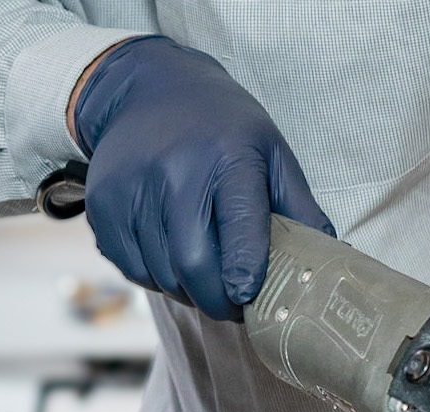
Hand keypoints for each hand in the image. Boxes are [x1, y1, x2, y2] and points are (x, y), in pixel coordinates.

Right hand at [72, 35, 333, 319]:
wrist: (144, 90)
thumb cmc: (220, 127)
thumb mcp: (270, 151)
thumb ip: (299, 208)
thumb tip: (327, 261)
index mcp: (227, 158)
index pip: (239, 235)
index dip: (246, 278)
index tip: (250, 297)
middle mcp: (174, 172)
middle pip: (193, 267)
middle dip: (216, 300)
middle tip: (231, 304)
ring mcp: (131, 189)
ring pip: (160, 275)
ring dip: (185, 289)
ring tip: (202, 273)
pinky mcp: (102, 206)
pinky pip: (131, 268)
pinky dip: (154, 276)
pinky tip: (168, 255)